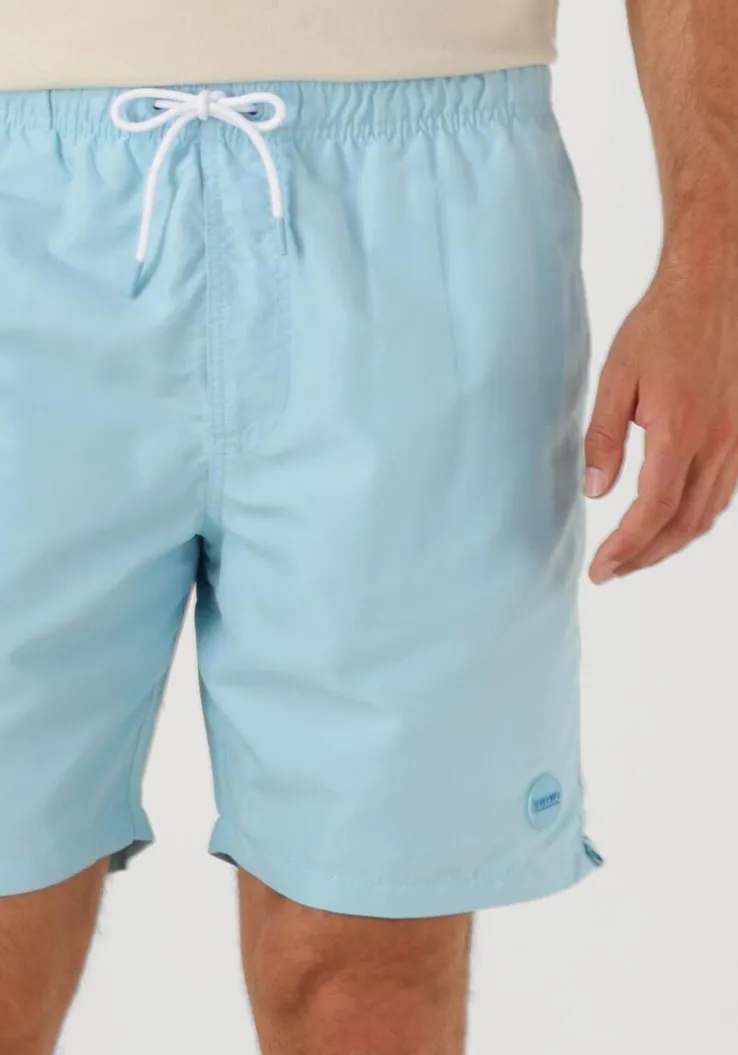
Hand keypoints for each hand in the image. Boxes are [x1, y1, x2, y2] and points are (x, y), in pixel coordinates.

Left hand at [585, 247, 737, 583]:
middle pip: (683, 525)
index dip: (626, 548)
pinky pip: (724, 493)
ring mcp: (737, 440)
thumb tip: (595, 492)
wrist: (713, 288)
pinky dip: (697, 519)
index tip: (601, 569)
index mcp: (680, 431)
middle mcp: (717, 443)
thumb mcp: (616, 378)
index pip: (652, 511)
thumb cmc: (661, 327)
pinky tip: (673, 523)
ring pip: (708, 514)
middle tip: (612, 572)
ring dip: (671, 543)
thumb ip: (604, 438)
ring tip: (636, 556)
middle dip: (645, 556)